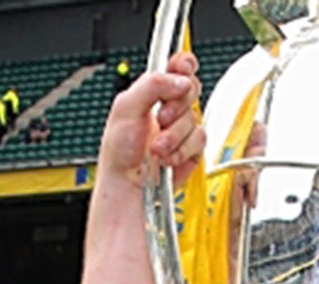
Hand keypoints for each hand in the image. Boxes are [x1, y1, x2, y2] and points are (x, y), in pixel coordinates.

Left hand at [100, 53, 205, 189]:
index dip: (183, 63)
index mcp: (154, 90)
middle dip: (176, 105)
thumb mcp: (125, 107)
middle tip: (160, 118)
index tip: (181, 68)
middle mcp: (170, 106)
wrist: (128, 184)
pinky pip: (199, 140)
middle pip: (192, 88)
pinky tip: (166, 157)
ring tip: (156, 147)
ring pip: (194, 118)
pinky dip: (181, 151)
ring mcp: (182, 127)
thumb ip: (152, 85)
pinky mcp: (192, 148)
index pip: (177, 66)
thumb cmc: (119, 151)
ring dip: (173, 135)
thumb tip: (180, 80)